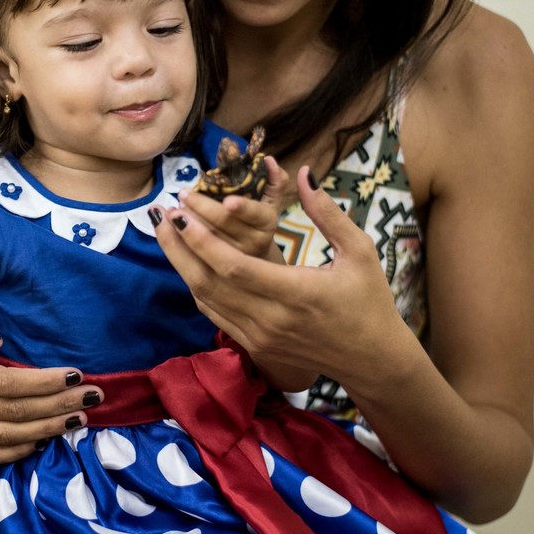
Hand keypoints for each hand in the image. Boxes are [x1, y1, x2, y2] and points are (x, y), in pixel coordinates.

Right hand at [0, 295, 102, 464]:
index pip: (6, 383)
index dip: (44, 383)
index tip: (76, 375)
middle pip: (12, 412)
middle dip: (57, 405)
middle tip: (92, 397)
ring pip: (6, 436)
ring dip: (47, 429)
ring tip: (79, 418)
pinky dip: (20, 451)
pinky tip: (46, 439)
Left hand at [157, 166, 406, 392]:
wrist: (372, 360)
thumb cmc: (369, 300)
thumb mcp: (360, 251)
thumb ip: (329, 213)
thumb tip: (304, 172)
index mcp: (298, 292)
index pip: (236, 268)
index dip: (203, 242)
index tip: (183, 214)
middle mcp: (273, 318)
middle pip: (211, 282)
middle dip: (181, 247)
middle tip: (162, 215)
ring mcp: (261, 336)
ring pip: (207, 300)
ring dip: (181, 265)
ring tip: (165, 233)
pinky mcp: (256, 346)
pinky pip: (216, 315)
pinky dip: (197, 288)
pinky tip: (186, 263)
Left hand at [173, 156, 286, 262]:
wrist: (256, 268)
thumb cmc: (256, 227)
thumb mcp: (268, 205)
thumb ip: (272, 182)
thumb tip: (268, 160)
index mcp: (266, 224)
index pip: (256, 214)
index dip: (243, 207)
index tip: (228, 201)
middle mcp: (253, 246)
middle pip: (224, 228)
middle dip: (200, 209)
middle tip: (181, 196)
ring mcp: (234, 267)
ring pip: (205, 245)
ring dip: (182, 228)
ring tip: (168, 212)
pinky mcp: (215, 282)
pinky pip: (191, 264)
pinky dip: (173, 245)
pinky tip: (164, 228)